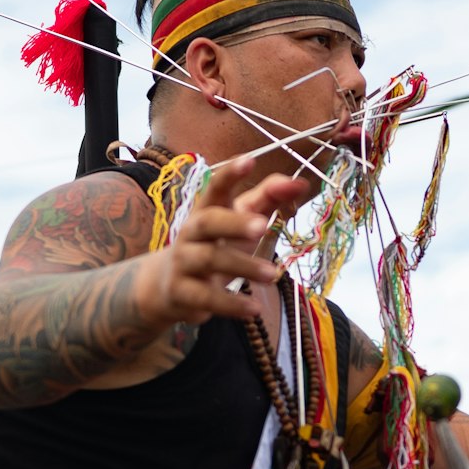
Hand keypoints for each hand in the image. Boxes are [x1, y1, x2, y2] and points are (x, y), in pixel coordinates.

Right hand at [142, 157, 309, 325]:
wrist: (166, 287)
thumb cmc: (215, 246)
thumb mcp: (239, 222)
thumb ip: (269, 200)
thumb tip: (302, 183)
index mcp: (207, 210)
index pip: (216, 187)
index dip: (231, 174)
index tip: (250, 160)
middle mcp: (191, 232)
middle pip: (208, 222)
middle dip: (234, 222)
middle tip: (263, 225)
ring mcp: (183, 263)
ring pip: (210, 261)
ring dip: (242, 266)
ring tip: (273, 275)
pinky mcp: (181, 293)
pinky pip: (205, 298)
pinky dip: (230, 304)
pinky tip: (253, 308)